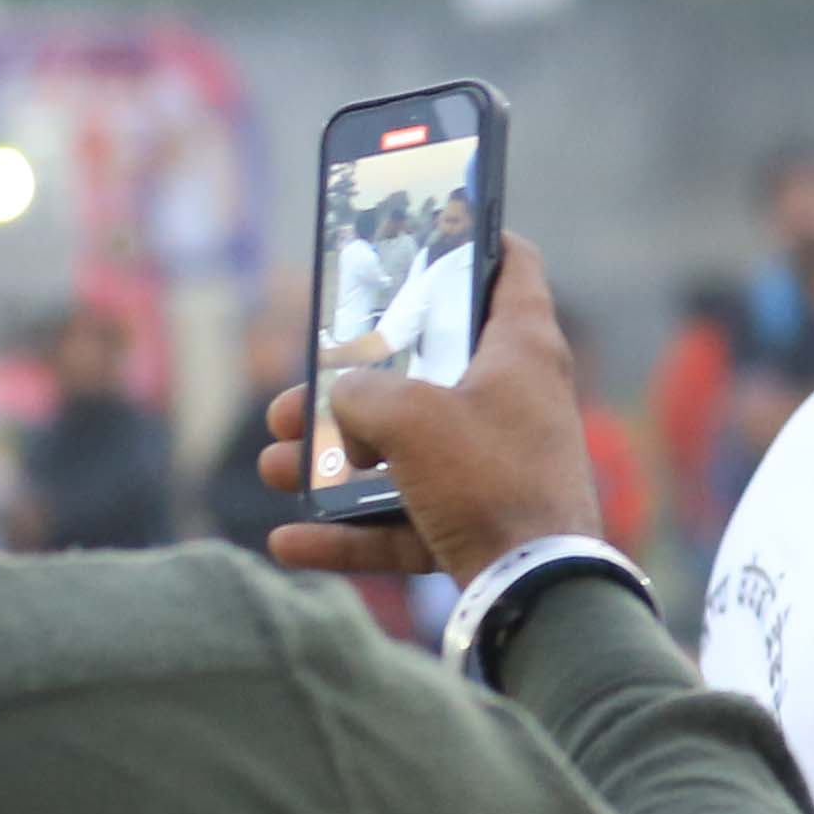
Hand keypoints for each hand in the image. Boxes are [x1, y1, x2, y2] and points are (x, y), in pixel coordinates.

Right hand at [263, 234, 603, 583]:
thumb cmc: (489, 481)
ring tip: (276, 463)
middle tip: (296, 391)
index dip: (475, 236)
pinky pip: (405, 523)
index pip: (510, 267)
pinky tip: (289, 539)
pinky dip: (350, 533)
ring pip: (403, 451)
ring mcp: (497, 466)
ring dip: (332, 462)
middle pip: (424, 370)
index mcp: (521, 351)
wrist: (538, 593)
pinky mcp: (482, 524)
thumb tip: (342, 403)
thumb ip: (362, 393)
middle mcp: (514, 401)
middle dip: (348, 384)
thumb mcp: (410, 416)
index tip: (434, 220)